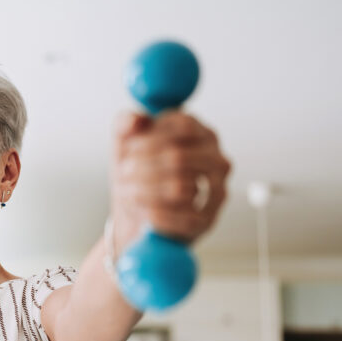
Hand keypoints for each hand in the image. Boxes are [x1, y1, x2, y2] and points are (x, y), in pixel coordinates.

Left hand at [111, 110, 230, 245]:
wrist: (137, 212)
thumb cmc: (136, 171)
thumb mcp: (124, 142)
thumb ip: (126, 123)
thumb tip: (136, 120)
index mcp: (201, 133)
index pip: (182, 125)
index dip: (149, 138)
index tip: (129, 149)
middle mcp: (217, 160)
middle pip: (178, 157)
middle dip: (142, 166)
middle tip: (123, 172)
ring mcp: (218, 191)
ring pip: (180, 188)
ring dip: (143, 190)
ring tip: (126, 191)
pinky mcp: (208, 220)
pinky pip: (183, 218)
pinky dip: (154, 214)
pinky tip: (140, 210)